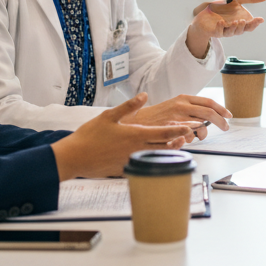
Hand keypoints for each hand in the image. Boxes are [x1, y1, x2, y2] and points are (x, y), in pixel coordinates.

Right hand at [51, 94, 196, 180]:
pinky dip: (154, 161)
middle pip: (165, 146)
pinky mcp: (125, 170)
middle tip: (190, 135)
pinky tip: (156, 157)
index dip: (179, 130)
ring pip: (156, 157)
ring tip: (177, 144)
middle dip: (178, 140)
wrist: (75, 157)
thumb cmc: (89, 136)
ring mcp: (132, 161)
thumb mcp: (108, 116)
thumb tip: (144, 95)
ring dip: (168, 150)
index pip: (164, 133)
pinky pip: (144, 166)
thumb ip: (128, 106)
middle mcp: (137, 149)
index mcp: (135, 135)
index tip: (190, 126)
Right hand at [127, 94, 230, 134]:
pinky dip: (189, 139)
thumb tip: (205, 120)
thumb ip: (189, 110)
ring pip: (199, 127)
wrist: (133, 122)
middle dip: (220, 122)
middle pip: (208, 113)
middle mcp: (181, 106)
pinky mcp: (170, 129)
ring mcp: (175, 117)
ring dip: (202, 134)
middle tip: (225, 128)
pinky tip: (185, 139)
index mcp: (182, 99)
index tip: (228, 115)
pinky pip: (187, 136)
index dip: (221, 109)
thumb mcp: (172, 106)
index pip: (208, 102)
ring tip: (197, 136)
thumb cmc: (154, 117)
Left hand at [186, 0, 265, 57]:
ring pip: (230, 33)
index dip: (255, 23)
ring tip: (235, 21)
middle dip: (243, 26)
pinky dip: (220, 28)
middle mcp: (233, 27)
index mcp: (240, 21)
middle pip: (241, 30)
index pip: (250, 26)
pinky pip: (218, 31)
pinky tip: (221, 22)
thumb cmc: (222, 7)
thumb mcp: (237, 0)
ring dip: (233, 28)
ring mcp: (223, 30)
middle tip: (244, 20)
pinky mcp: (214, 31)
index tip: (260, 19)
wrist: (204, 12)